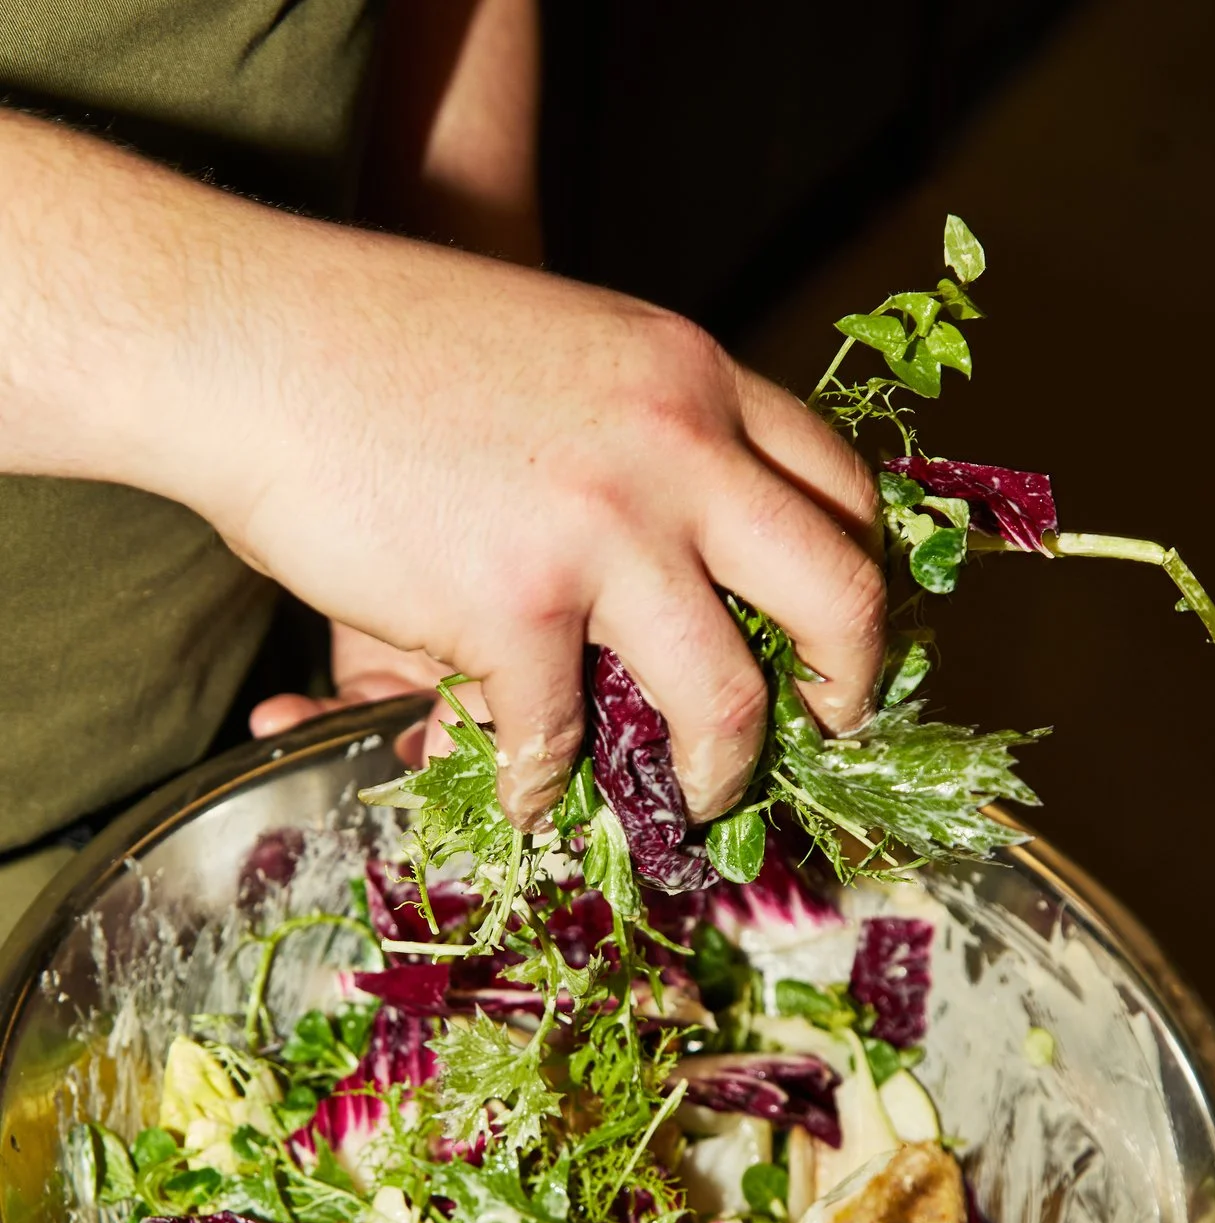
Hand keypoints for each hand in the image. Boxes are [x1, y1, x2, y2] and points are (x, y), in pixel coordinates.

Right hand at [0, 112, 883, 830]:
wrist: (249, 335)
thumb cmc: (389, 342)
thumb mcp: (572, 348)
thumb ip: (651, 440)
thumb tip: (706, 561)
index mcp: (697, 379)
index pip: (843, 488)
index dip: (863, 575)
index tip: (848, 629)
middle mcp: (678, 451)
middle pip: (840, 595)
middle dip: (851, 683)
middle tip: (828, 723)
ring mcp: (604, 533)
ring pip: (730, 698)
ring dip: (722, 768)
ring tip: (700, 794)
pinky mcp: (515, 606)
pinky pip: (560, 734)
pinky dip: (541, 780)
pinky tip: (522, 786)